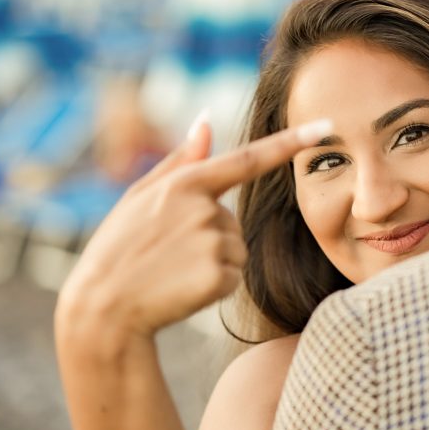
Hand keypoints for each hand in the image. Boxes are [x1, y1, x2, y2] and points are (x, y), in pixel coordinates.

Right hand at [56, 115, 332, 342]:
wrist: (102, 310)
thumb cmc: (119, 248)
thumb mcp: (141, 197)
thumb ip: (181, 159)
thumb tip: (206, 119)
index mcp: (185, 183)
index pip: (249, 158)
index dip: (291, 142)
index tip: (326, 126)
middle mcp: (203, 208)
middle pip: (233, 219)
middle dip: (207, 236)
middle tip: (165, 253)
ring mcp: (212, 242)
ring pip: (236, 248)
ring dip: (212, 261)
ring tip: (171, 270)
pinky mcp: (220, 276)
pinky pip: (235, 275)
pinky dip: (215, 285)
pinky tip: (182, 288)